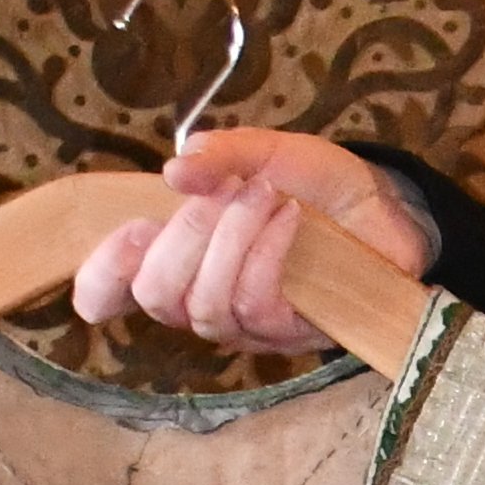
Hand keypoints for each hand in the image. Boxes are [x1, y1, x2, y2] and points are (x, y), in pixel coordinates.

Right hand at [70, 126, 436, 351]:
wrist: (383, 204)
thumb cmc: (315, 184)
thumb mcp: (264, 152)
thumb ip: (218, 155)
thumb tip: (174, 171)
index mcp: (179, 255)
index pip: (115, 289)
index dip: (101, 277)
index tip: (126, 234)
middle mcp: (201, 297)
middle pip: (156, 296)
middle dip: (181, 238)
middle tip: (220, 191)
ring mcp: (244, 323)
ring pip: (205, 305)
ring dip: (230, 241)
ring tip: (264, 195)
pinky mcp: (287, 332)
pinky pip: (255, 307)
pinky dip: (266, 255)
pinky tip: (288, 219)